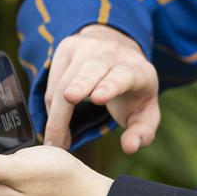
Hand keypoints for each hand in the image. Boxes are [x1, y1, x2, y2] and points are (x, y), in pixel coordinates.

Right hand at [44, 24, 159, 153]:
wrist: (119, 51)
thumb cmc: (132, 91)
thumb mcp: (145, 112)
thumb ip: (142, 133)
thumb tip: (129, 148)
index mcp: (137, 69)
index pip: (123, 76)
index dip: (110, 86)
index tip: (97, 98)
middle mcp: (112, 53)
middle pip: (92, 70)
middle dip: (81, 84)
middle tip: (70, 99)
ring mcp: (88, 47)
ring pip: (66, 80)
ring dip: (57, 113)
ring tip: (57, 142)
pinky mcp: (67, 47)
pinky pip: (53, 81)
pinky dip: (51, 106)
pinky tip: (57, 123)